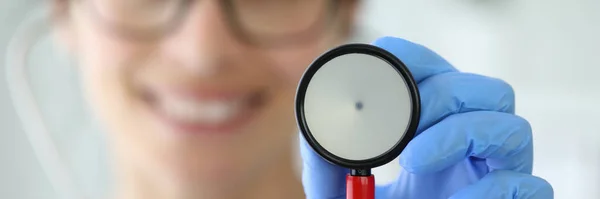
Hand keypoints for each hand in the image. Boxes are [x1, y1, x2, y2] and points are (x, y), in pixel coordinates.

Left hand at [299, 37, 553, 198]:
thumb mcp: (343, 190)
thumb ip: (327, 163)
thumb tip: (312, 126)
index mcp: (433, 133)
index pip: (441, 75)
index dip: (419, 62)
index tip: (387, 69)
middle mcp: (470, 148)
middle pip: (488, 91)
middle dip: (445, 94)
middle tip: (403, 124)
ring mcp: (496, 177)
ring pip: (514, 128)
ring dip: (462, 132)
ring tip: (413, 160)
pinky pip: (528, 185)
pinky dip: (491, 188)